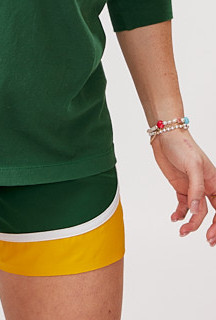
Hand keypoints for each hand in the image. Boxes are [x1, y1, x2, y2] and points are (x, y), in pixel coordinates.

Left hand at [151, 127, 215, 243]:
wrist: (165, 136)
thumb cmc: (182, 145)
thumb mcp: (193, 166)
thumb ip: (196, 189)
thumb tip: (195, 211)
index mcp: (214, 181)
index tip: (211, 236)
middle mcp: (206, 187)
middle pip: (212, 213)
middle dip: (211, 229)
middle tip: (206, 241)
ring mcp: (193, 188)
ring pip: (196, 212)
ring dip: (190, 223)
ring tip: (181, 231)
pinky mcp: (181, 188)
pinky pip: (183, 206)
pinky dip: (180, 214)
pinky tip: (174, 218)